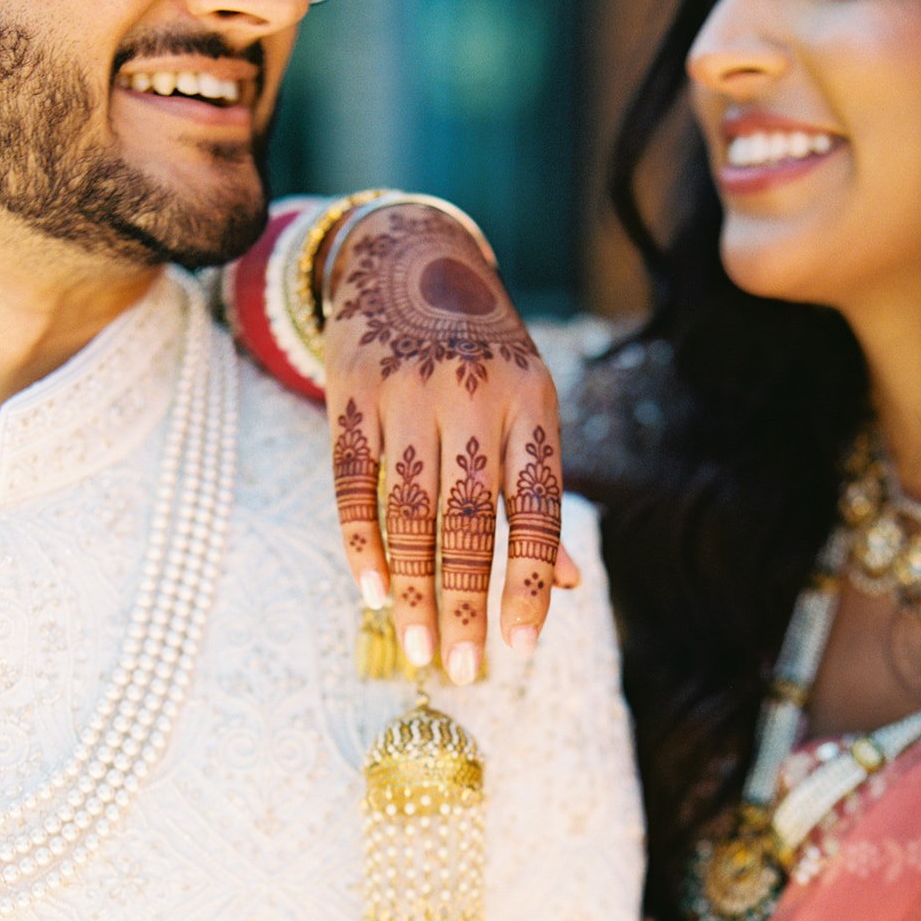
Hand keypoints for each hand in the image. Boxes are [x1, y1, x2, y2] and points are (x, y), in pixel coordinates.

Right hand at [322, 204, 577, 684]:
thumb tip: (569, 585)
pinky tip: (371, 593)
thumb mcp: (528, 407)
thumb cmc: (484, 353)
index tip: (521, 647)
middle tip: (466, 668)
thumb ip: (540, 494)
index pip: (537, 511)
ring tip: (420, 650)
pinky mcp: (353, 393)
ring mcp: (409, 394)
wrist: (410, 252)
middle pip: (470, 522)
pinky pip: (352, 482)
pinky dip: (360, 542)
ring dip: (414, 591)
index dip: (530, 583)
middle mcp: (474, 398)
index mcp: (531, 406)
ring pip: (410, 511)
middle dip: (468, 604)